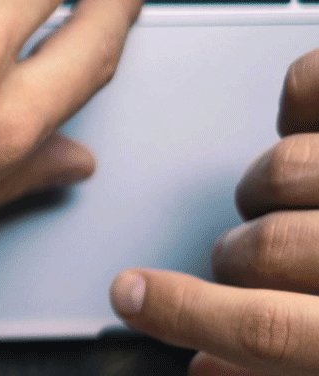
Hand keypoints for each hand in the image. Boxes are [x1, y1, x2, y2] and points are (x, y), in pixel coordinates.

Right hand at [111, 48, 318, 375]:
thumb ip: (279, 365)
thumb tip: (201, 368)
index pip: (265, 331)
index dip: (187, 316)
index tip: (130, 296)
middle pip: (262, 249)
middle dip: (239, 257)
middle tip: (246, 258)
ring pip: (285, 170)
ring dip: (271, 185)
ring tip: (291, 199)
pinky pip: (313, 83)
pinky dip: (299, 96)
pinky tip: (303, 123)